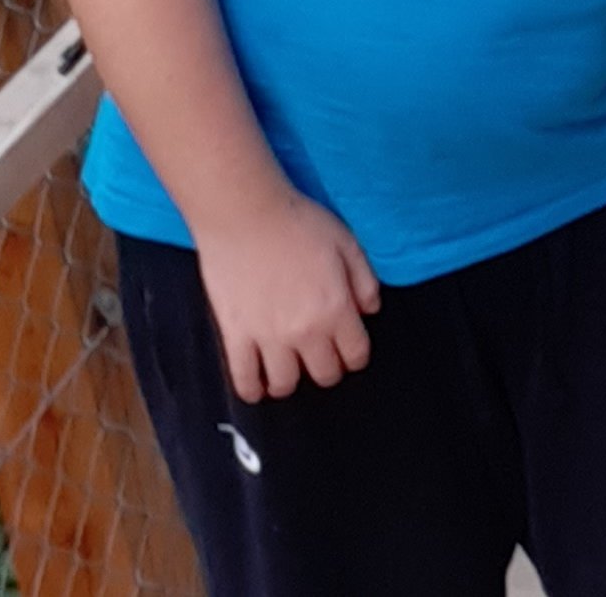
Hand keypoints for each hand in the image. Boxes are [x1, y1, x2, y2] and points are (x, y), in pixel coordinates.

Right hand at [195, 190, 381, 401]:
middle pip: (324, 374)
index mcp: (336, 309)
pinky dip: (252, 390)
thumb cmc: (300, 223)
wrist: (246, 215)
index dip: (356, 356)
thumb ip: (365, 281)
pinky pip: (243, 379)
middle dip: (328, 369)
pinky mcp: (235, 335)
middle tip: (321, 356)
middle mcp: (304, 331)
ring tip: (289, 368)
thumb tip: (370, 312)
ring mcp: (267, 337)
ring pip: (285, 384)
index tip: (349, 350)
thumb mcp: (347, 244)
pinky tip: (258, 386)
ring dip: (291, 381)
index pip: (355, 355)